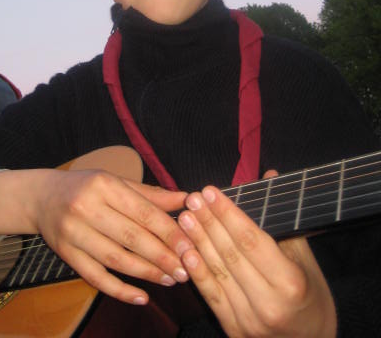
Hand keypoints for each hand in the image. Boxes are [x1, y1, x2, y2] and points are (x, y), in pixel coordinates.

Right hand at [32, 168, 190, 304]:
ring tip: (169, 280)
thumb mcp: (116, 181)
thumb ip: (151, 194)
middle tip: (185, 270)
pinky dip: (120, 290)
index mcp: (104, 185)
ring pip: (116, 259)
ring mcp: (73, 233)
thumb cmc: (86, 186)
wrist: (41, 197)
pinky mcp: (66, 254)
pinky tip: (141, 297)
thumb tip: (186, 199)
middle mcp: (86, 207)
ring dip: (146, 273)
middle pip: (131, 237)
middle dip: (162, 256)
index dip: (168, 231)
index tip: (190, 246)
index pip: (142, 211)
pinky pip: (96, 277)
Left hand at [177, 171, 336, 336]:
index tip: (211, 191)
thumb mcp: (306, 259)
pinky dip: (198, 272)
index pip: (251, 240)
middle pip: (231, 254)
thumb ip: (282, 220)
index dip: (228, 214)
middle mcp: (268, 303)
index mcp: (290, 281)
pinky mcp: (235, 331)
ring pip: (218, 273)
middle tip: (193, 198)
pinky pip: (212, 297)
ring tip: (185, 218)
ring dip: (198, 243)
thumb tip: (268, 175)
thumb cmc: (311, 297)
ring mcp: (249, 320)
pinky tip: (187, 251)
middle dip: (209, 223)